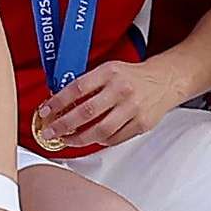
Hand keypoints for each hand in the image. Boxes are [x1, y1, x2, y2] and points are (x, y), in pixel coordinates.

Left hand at [28, 57, 169, 156]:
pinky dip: (99, 141)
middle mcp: (121, 90)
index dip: (58, 102)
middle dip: (63, 126)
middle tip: (50, 132)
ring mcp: (133, 109)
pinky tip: (91, 139)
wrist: (165, 80)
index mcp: (110, 73)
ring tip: (67, 140)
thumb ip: (88, 83)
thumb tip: (60, 101)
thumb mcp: (108, 70)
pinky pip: (114, 138)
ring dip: (79, 139)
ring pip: (100, 131)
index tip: (45, 111)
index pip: (77, 89)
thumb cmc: (132, 76)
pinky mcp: (142, 124)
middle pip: (86, 113)